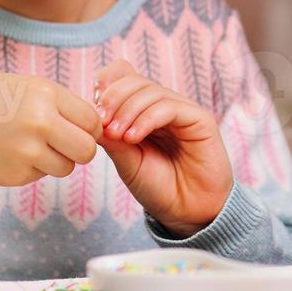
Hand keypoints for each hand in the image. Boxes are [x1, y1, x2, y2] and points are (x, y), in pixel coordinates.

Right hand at [0, 73, 101, 185]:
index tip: (76, 127)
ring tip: (31, 145)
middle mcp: (40, 123)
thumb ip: (60, 106)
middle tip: (64, 143)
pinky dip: (31, 168)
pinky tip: (9, 153)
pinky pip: (40, 175)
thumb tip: (96, 128)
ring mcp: (27, 152)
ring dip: (56, 161)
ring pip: (66, 168)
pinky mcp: (14, 175)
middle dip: (80, 149)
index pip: (92, 121)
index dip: (88, 127)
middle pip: (87, 150)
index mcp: (47, 96)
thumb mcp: (27, 88)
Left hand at [94, 60, 233, 237]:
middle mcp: (162, 106)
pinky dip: (147, 118)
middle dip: (113, 98)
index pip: (124, 77)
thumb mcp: (126, 161)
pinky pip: (169, 106)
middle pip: (134, 80)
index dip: (106, 87)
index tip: (94, 112)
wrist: (188, 213)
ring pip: (150, 91)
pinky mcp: (199, 118)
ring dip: (127, 111)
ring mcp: (181, 110)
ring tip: (118, 135)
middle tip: (103, 124)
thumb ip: (112, 136)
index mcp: (143, 111)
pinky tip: (133, 137)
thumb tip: (92, 115)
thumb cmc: (159, 187)